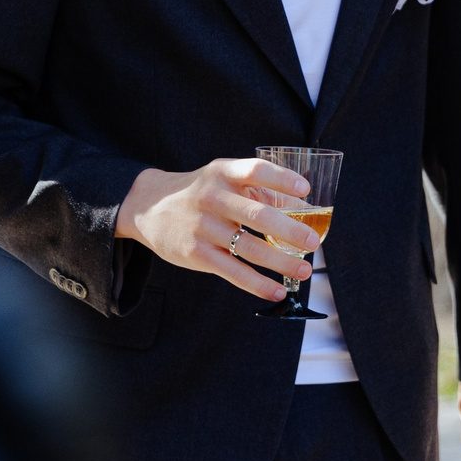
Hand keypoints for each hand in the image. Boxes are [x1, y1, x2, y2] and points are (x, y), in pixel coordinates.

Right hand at [114, 158, 322, 303]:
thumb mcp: (222, 177)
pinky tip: (277, 290)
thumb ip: (257, 188)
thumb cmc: (200, 192)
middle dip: (290, 230)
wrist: (147, 206)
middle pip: (257, 214)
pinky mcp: (196, 253)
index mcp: (223, 173)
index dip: (282, 178)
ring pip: (249, 248)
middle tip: (313, 242)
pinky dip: (257, 284)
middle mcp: (212, 197)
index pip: (255, 170)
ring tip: (304, 270)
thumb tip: (303, 207)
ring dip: (281, 262)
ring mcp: (203, 227)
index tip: (306, 189)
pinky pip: (232, 272)